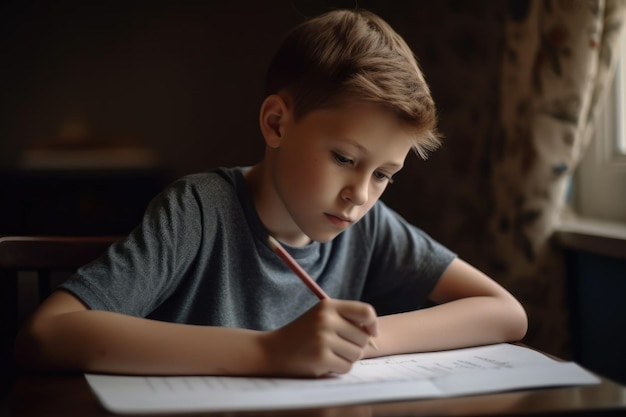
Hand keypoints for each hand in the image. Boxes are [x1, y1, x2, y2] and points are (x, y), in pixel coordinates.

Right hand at [260, 299, 377, 376]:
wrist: (273, 350)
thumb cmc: (302, 334)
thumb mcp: (321, 317)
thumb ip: (346, 319)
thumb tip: (374, 334)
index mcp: (328, 305)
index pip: (366, 311)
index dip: (372, 324)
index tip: (370, 333)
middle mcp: (326, 319)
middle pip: (363, 337)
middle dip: (355, 346)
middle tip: (338, 346)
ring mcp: (323, 338)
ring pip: (356, 354)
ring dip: (346, 358)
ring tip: (329, 354)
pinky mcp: (321, 357)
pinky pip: (346, 367)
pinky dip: (338, 368)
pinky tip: (323, 363)